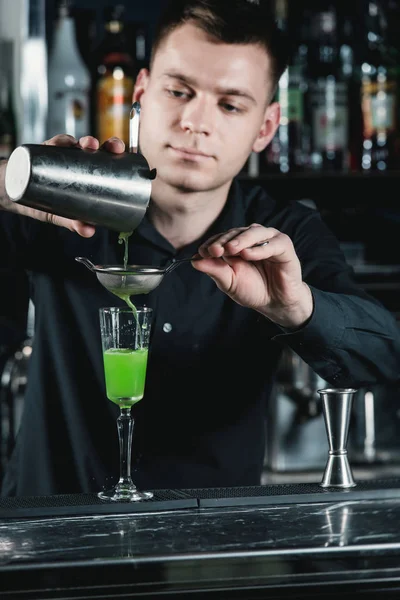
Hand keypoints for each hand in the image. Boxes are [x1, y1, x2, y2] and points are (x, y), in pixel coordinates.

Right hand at [3, 134, 124, 236]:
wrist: (13, 191)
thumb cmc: (43, 200)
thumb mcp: (60, 213)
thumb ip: (74, 222)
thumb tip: (89, 232)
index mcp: (87, 171)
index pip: (107, 160)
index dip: (118, 157)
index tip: (126, 158)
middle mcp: (77, 159)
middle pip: (99, 148)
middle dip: (109, 145)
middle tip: (114, 149)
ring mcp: (61, 154)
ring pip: (79, 142)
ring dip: (86, 141)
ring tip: (89, 146)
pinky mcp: (45, 151)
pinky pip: (54, 143)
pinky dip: (59, 142)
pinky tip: (63, 144)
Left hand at [193, 223, 312, 327]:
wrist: (275, 303)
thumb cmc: (253, 290)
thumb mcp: (229, 282)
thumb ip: (214, 270)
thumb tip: (194, 261)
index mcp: (237, 244)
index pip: (222, 238)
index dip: (212, 243)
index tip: (203, 253)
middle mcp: (252, 238)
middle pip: (236, 232)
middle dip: (224, 241)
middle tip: (215, 250)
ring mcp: (269, 240)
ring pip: (254, 232)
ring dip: (240, 240)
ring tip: (230, 249)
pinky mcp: (284, 246)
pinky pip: (272, 243)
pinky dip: (259, 249)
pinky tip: (248, 254)